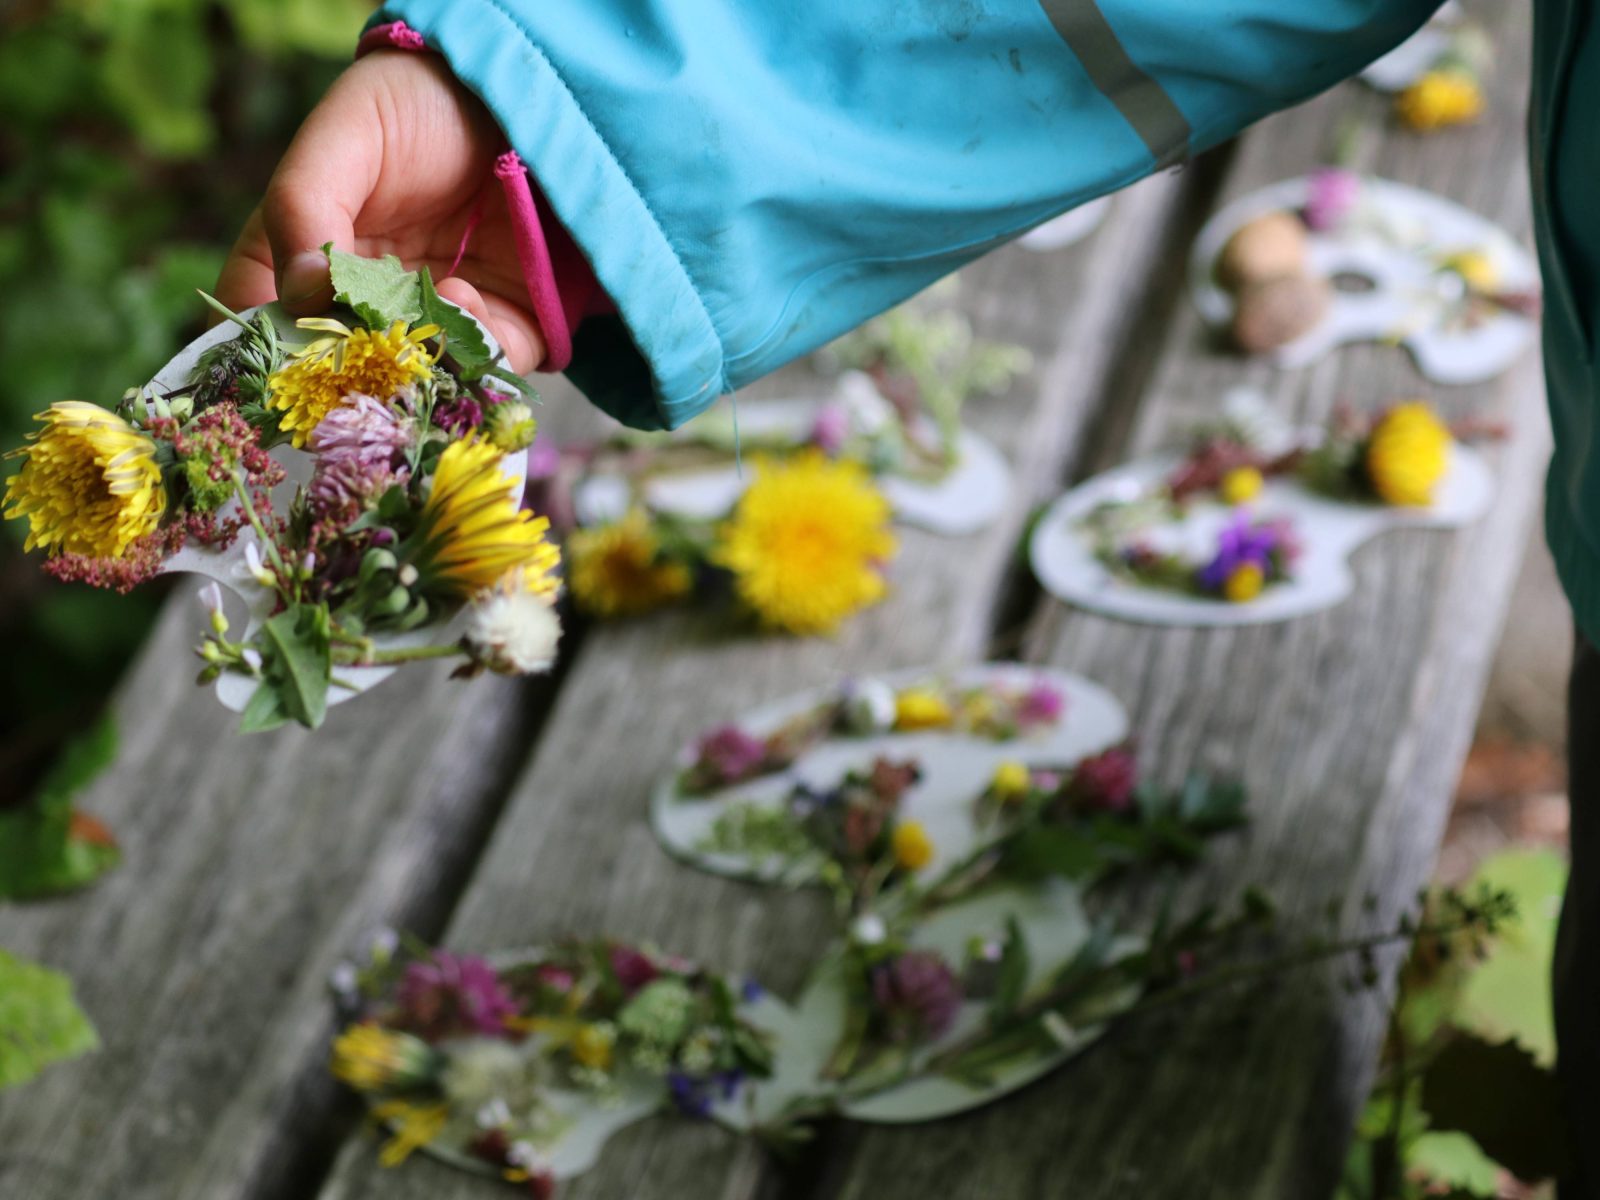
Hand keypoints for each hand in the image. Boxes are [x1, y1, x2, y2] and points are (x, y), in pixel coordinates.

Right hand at [214, 50, 545, 372]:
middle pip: (342, 372)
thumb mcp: (348, 135)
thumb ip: (304, 204)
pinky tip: (464, 296)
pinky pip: (485, 369)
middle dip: (353, 377)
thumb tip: (301, 289)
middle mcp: (365, 305)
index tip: (288, 361)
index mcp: (303, 259)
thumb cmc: (417, 105)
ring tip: (426, 303)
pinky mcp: (498, 327)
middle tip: (366, 356)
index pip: (263, 326)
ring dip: (417, 361)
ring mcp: (431, 322)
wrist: (519, 97)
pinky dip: (475, 352)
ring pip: (415, 379)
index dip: (268, 354)